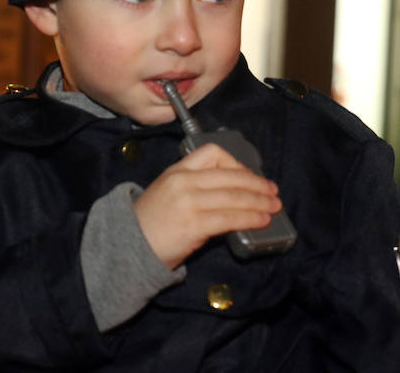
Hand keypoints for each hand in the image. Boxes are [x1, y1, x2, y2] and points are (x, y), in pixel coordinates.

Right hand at [133, 143, 281, 269]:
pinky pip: (231, 218)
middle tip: (272, 192)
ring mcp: (188, 202)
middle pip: (230, 175)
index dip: (236, 163)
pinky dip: (251, 218)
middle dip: (257, 184)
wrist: (127, 245)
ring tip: (273, 207)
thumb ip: (195, 189)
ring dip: (260, 202)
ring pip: (235, 196)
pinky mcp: (195, 224)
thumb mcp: (168, 193)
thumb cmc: (150, 223)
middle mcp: (183, 181)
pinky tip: (260, 221)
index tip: (248, 176)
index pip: (212, 153)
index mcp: (176, 170)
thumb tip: (232, 195)